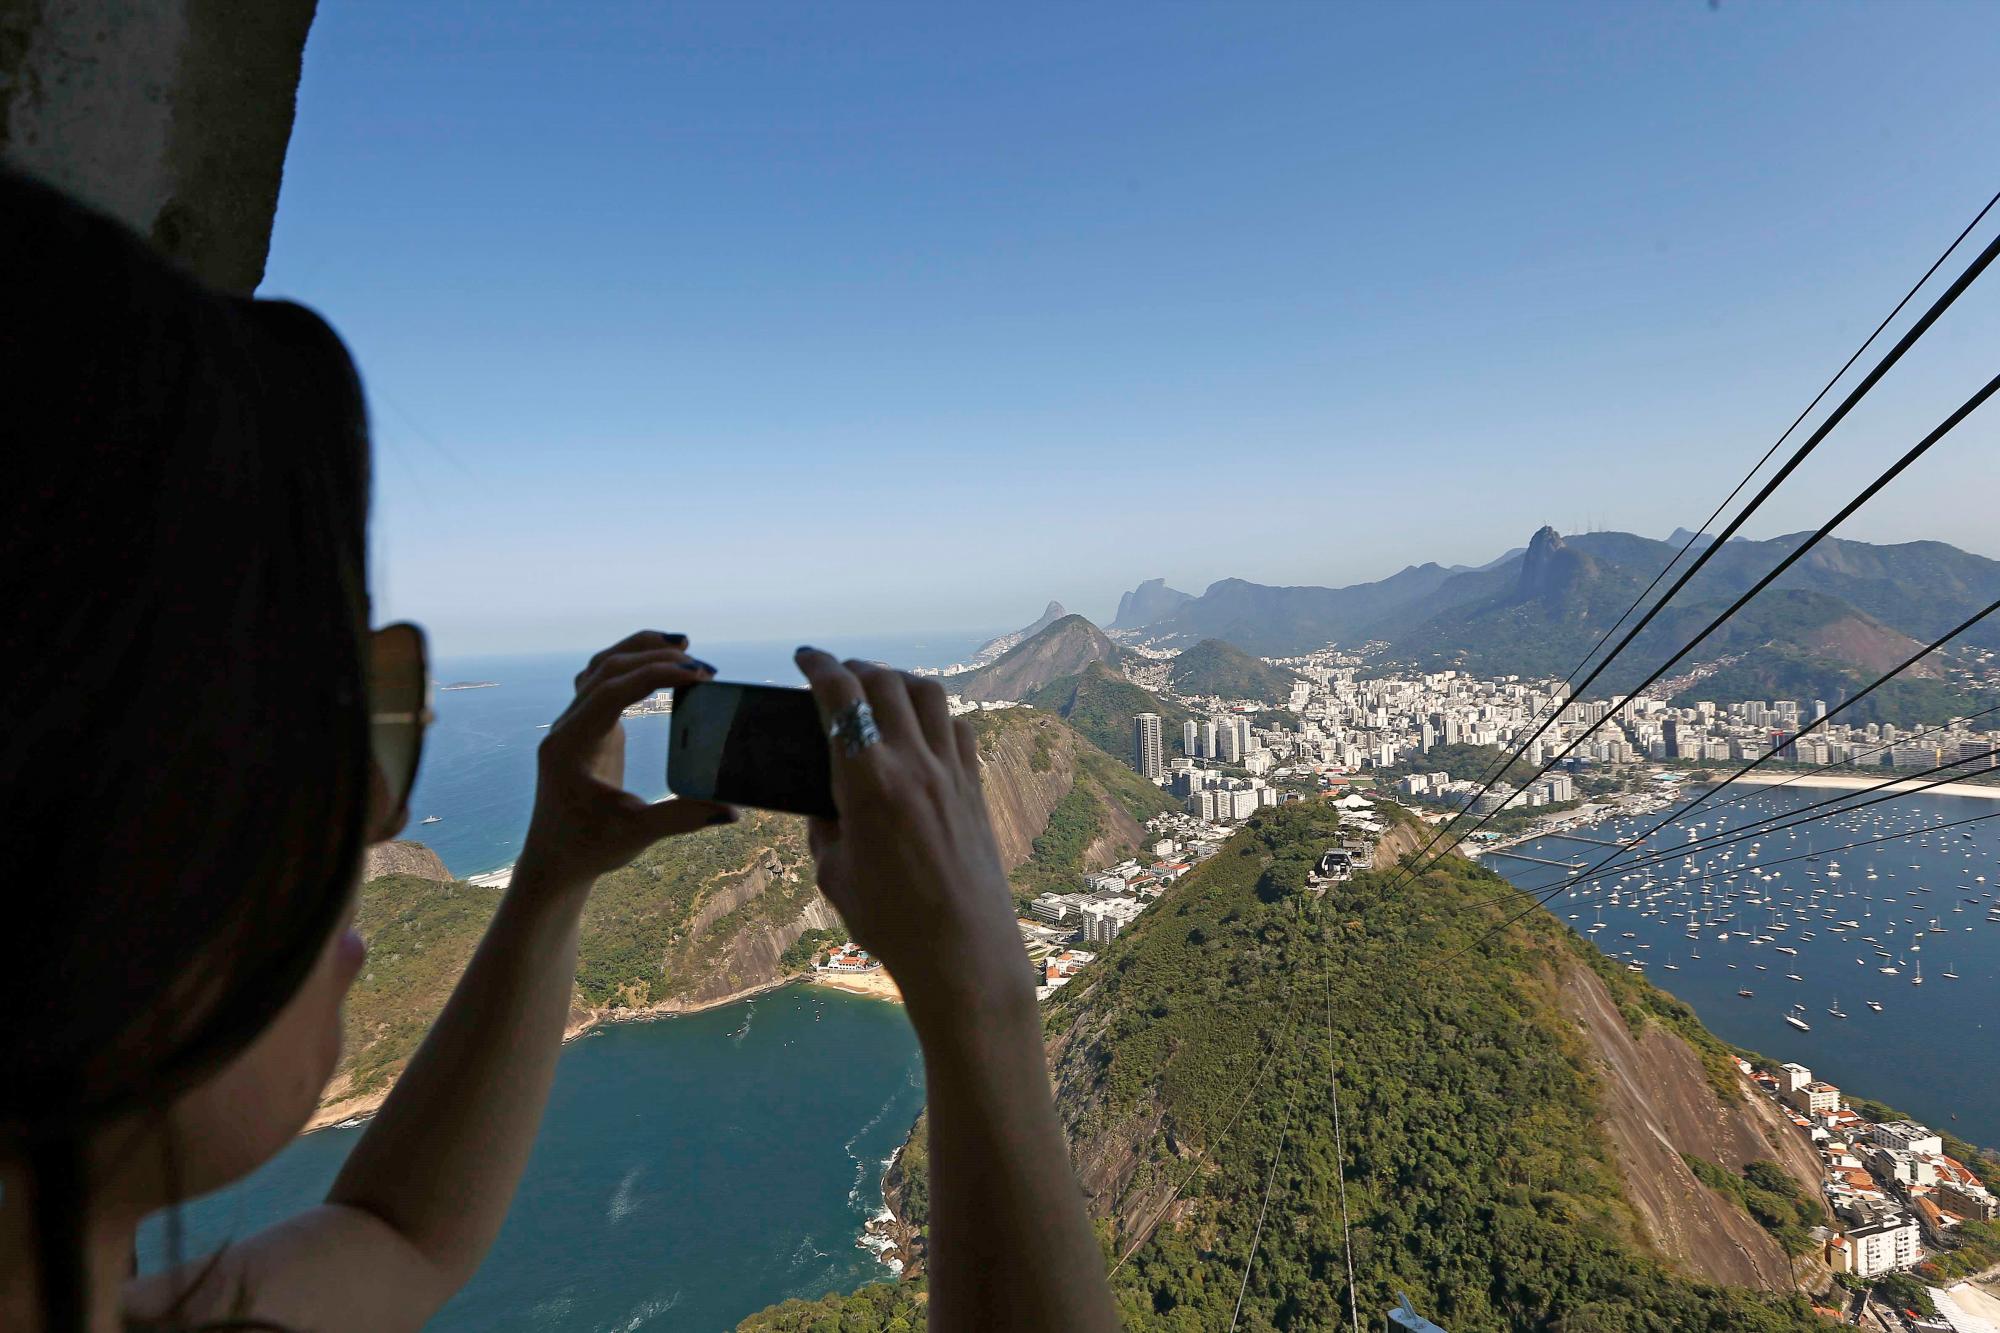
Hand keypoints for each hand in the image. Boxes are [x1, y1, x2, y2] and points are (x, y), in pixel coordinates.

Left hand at [519, 631, 735, 886]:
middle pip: (606, 670)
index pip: (612, 691)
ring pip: (600, 668)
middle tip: (705, 667)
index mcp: (571, 747)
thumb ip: (682, 818)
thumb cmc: (590, 848)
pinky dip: (629, 664)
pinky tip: (657, 664)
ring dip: (639, 650)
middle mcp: (566, 728)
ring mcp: (573, 725)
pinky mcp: (585, 728)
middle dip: (655, 659)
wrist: (555, 859)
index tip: (698, 675)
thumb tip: (733, 808)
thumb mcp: (637, 834)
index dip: (655, 675)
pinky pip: (601, 682)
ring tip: (682, 644)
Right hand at [792, 649, 1032, 1036]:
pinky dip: (935, 715)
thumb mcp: (834, 873)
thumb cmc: (891, 921)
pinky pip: (957, 729)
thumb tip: (825, 803)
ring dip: (898, 680)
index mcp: (868, 781)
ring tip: (879, 690)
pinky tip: (922, 731)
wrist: (963, 953)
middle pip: (885, 681)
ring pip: (929, 694)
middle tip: (836, 674)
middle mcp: (914, 764)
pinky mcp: (975, 789)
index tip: (804, 657)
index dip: (818, 666)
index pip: (840, 696)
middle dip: (855, 667)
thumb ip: (824, 827)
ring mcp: (951, 773)